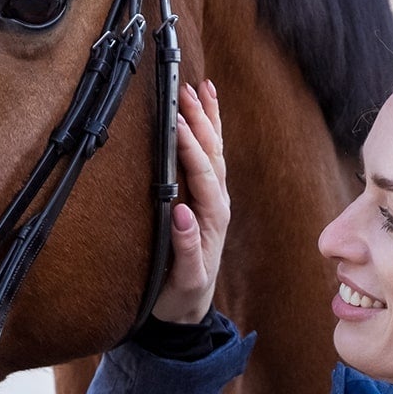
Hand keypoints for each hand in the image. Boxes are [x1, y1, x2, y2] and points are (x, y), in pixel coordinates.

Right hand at [153, 80, 229, 324]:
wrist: (189, 307)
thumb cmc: (182, 293)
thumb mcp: (184, 279)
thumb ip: (185, 249)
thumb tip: (182, 213)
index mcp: (212, 218)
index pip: (202, 174)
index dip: (189, 147)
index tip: (175, 122)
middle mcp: (217, 203)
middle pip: (213, 154)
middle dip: (201, 121)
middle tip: (185, 91)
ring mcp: (214, 199)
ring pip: (215, 150)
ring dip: (208, 118)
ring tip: (199, 87)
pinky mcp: (206, 197)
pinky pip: (211, 157)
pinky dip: (210, 130)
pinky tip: (206, 106)